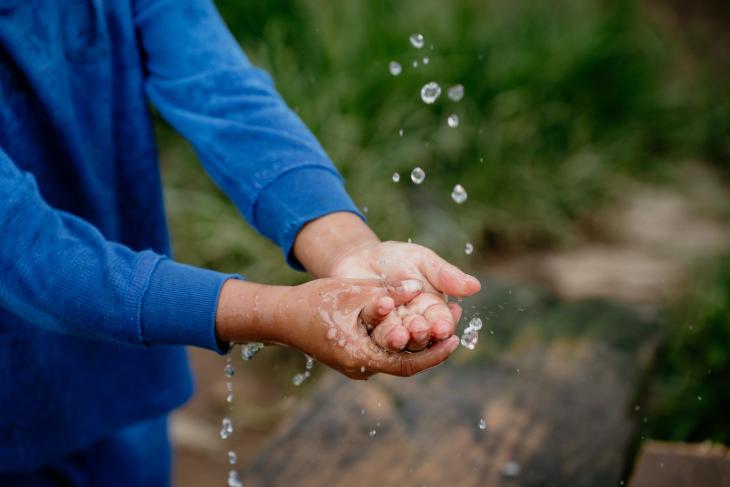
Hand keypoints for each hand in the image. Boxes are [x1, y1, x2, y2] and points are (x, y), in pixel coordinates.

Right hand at [215, 278, 459, 378]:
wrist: (281, 316)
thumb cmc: (312, 302)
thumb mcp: (352, 292)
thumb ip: (386, 291)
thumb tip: (418, 287)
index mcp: (360, 357)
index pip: (407, 364)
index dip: (434, 353)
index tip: (456, 339)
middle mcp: (360, 367)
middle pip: (405, 361)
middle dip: (431, 344)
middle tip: (455, 326)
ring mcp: (357, 364)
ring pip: (395, 356)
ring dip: (417, 340)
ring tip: (440, 321)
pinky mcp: (354, 356)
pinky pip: (384, 351)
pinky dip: (401, 338)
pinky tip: (413, 320)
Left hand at [329, 240, 480, 349]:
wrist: (361, 256)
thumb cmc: (397, 259)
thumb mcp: (423, 261)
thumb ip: (446, 275)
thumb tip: (475, 286)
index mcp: (432, 310)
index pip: (441, 322)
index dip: (442, 325)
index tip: (442, 327)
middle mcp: (413, 324)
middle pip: (420, 335)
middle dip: (420, 333)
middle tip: (418, 329)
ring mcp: (390, 328)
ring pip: (396, 339)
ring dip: (397, 338)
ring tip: (398, 335)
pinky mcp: (366, 328)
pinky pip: (371, 331)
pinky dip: (376, 325)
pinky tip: (379, 316)